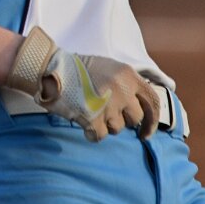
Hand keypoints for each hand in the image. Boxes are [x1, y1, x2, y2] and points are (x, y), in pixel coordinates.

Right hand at [6, 27, 159, 142]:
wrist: (51, 70)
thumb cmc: (79, 70)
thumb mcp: (109, 68)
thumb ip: (127, 84)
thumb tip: (139, 107)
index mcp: (128, 75)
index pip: (152, 101)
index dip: (153, 120)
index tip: (146, 132)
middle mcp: (122, 90)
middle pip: (135, 118)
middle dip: (122, 119)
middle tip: (106, 112)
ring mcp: (108, 105)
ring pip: (117, 128)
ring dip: (105, 123)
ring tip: (90, 108)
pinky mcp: (94, 119)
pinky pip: (101, 136)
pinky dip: (92, 131)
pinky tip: (82, 119)